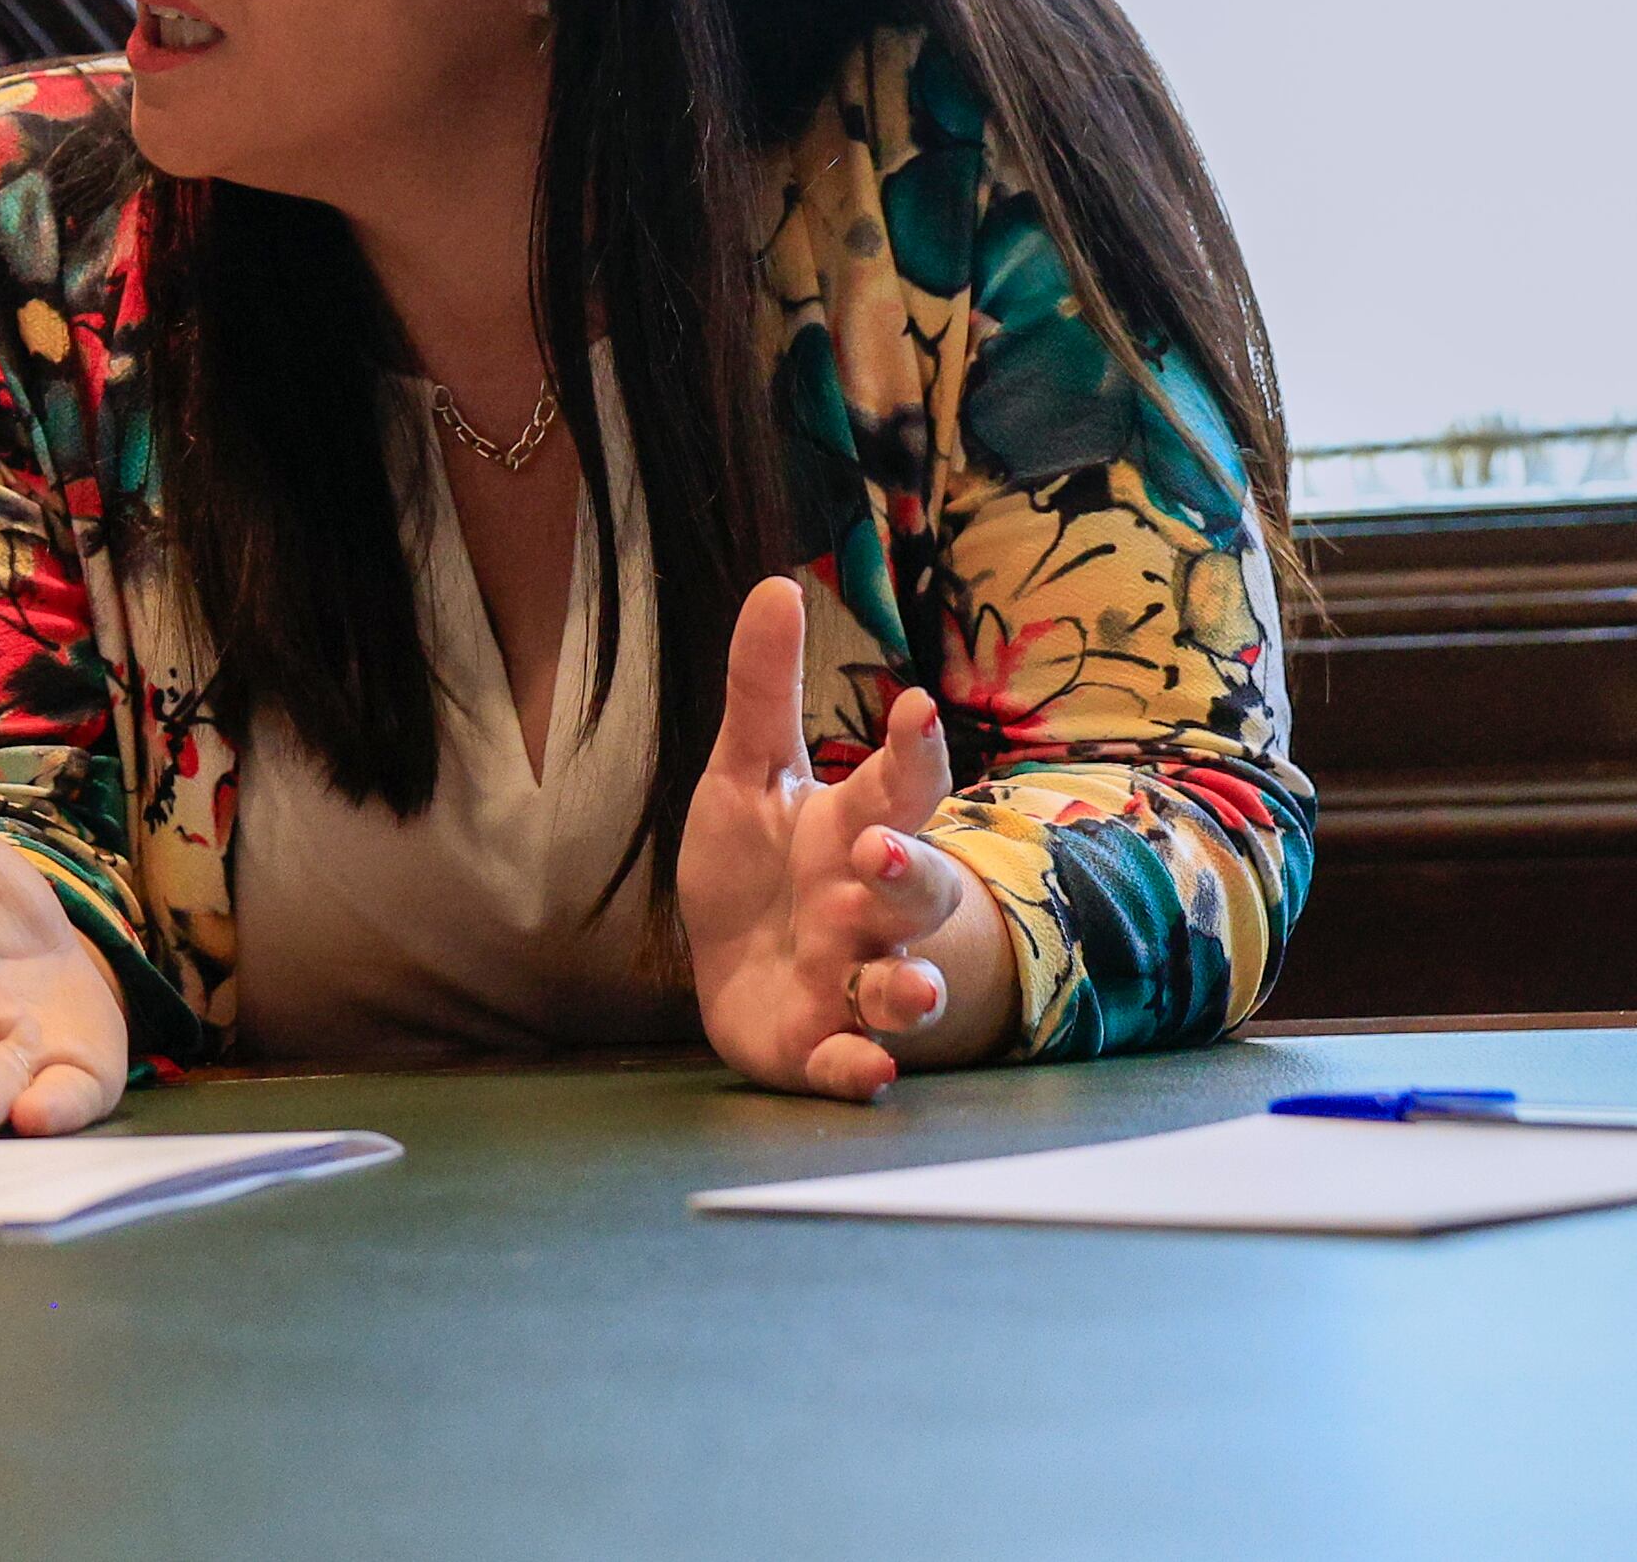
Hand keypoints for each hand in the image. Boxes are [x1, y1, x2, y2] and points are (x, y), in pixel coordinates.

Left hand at [682, 575, 1014, 1099]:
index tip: (915, 707)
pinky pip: (854, 1061)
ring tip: (902, 983)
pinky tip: (869, 1071)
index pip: (899, 786)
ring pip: (903, 985)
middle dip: (906, 874)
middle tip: (878, 854)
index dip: (913, 751)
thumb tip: (776, 583)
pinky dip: (861, 1069)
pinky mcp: (823, 1044)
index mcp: (853, 831)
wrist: (738, 971)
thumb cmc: (758, 866)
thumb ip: (763, 690)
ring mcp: (852, 980)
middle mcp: (867, 907)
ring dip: (908, 989)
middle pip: (914, 890)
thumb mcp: (745, 774)